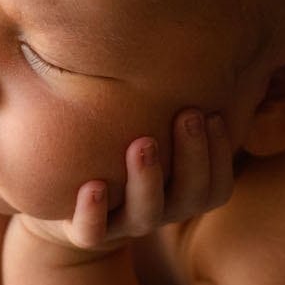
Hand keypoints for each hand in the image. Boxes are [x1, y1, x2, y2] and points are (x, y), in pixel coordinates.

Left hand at [15, 109, 234, 253]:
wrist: (65, 202)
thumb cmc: (119, 154)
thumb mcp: (150, 133)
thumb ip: (174, 108)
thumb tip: (204, 51)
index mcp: (182, 194)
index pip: (216, 185)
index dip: (220, 154)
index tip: (213, 114)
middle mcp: (160, 211)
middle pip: (191, 197)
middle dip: (192, 156)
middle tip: (188, 115)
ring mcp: (123, 224)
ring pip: (145, 213)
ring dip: (147, 178)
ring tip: (142, 142)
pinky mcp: (85, 233)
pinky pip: (92, 233)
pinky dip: (93, 212)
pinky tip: (94, 186)